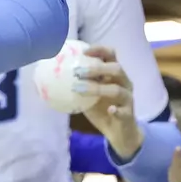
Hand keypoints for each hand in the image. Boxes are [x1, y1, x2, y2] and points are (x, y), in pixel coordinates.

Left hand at [78, 44, 140, 158]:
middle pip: (116, 69)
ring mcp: (128, 99)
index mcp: (115, 75)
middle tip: (77, 72)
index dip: (100, 50)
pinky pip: (124, 111)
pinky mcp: (128, 114)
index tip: (83, 52)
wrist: (118, 132)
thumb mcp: (88, 95)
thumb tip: (52, 76)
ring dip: (98, 88)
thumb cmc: (101, 109)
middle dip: (97, 68)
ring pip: (117, 89)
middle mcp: (124, 83)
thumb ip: (78, 84)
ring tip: (79, 89)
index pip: (111, 56)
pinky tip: (109, 110)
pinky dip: (116, 110)